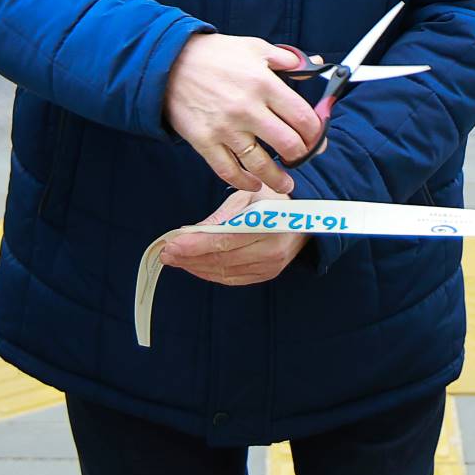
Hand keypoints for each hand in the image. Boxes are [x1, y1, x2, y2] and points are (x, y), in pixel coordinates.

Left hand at [157, 187, 309, 287]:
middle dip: (190, 257)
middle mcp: (271, 251)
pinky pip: (233, 278)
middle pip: (222, 259)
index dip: (195, 245)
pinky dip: (210, 273)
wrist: (308, 214)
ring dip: (196, 267)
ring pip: (224, 272)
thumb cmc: (277, 199)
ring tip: (175, 259)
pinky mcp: (267, 274)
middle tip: (166, 252)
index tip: (171, 243)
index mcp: (269, 226)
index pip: (225, 241)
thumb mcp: (251, 196)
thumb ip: (224, 215)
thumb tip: (194, 232)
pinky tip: (195, 266)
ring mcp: (270, 266)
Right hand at [163, 32, 325, 193]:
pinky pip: (228, 171)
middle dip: (302, 155)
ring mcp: (225, 128)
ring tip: (287, 184)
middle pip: (288, 144)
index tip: (317, 137)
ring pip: (260, 164)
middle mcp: (247, 109)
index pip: (302, 116)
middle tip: (304, 157)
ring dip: (278, 179)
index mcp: (264, 84)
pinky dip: (244, 182)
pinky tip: (254, 183)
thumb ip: (288, 59)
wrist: (169, 63)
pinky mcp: (205, 141)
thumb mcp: (255, 47)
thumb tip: (315, 64)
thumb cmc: (215, 55)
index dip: (316, 131)